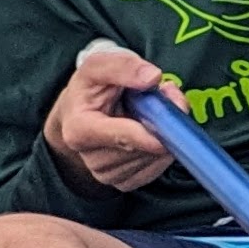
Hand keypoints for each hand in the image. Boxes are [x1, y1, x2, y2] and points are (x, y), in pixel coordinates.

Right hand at [44, 42, 177, 193]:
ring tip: (148, 114)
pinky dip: (163, 150)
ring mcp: (108, 174)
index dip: (148, 132)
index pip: (120, 136)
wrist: (79, 114)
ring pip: (156, 158)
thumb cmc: (90, 89)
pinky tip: (149, 133)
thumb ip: (123, 66)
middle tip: (164, 97)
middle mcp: (91, 158)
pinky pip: (158, 169)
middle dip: (164, 124)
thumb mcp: (98, 65)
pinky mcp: (125, 182)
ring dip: (165, 135)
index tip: (169, 123)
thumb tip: (152, 78)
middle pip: (144, 148)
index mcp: (79, 129)